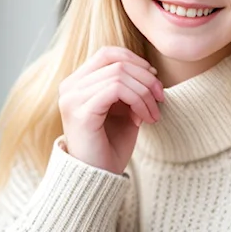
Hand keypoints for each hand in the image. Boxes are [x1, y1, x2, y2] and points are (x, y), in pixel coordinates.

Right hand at [58, 46, 164, 173]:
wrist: (97, 178)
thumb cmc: (111, 146)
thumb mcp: (124, 111)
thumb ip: (130, 88)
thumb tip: (150, 71)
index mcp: (77, 83)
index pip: (108, 54)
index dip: (136, 60)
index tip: (155, 78)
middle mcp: (69, 87)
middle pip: (116, 62)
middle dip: (147, 78)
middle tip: (161, 98)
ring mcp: (72, 99)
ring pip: (119, 75)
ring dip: (145, 93)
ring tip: (153, 114)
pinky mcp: (80, 112)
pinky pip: (116, 89)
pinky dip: (138, 100)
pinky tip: (144, 119)